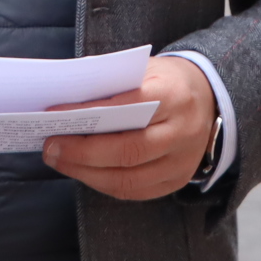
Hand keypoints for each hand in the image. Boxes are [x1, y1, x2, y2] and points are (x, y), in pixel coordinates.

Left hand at [42, 56, 215, 200]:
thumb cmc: (165, 81)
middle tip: (51, 147)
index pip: (127, 108)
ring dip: (88, 174)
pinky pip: (136, 191)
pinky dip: (105, 184)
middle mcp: (182, 131)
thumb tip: (67, 104)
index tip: (54, 114)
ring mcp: (182, 161)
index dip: (89, 115)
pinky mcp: (178, 180)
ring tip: (60, 161)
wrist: (210, 98)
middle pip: (128, 151)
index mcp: (173, 95)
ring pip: (130, 179)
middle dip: (82, 153)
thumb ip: (113, 84)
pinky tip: (83, 173)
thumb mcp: (144, 69)